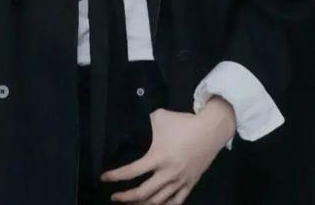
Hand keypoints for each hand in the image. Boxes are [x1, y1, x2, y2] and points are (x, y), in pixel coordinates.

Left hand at [100, 98, 235, 203]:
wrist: (210, 130)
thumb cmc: (184, 123)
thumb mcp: (160, 117)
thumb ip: (147, 123)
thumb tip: (139, 125)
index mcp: (158, 158)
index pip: (132, 172)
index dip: (116, 176)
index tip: (104, 178)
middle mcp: (167, 174)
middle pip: (143, 193)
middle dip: (126, 197)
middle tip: (114, 197)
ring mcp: (179, 182)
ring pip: (158, 202)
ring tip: (131, 203)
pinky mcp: (190, 184)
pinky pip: (176, 202)